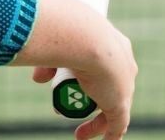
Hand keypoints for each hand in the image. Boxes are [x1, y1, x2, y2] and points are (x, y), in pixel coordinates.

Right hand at [30, 23, 135, 137]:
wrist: (85, 38)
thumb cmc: (68, 34)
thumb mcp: (55, 48)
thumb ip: (47, 63)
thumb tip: (39, 79)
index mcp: (114, 46)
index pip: (103, 68)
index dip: (84, 80)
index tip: (65, 86)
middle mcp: (124, 66)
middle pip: (107, 91)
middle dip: (87, 103)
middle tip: (65, 112)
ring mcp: (124, 87)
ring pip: (112, 111)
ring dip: (95, 125)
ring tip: (79, 134)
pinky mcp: (120, 104)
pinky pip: (118, 126)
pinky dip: (110, 136)